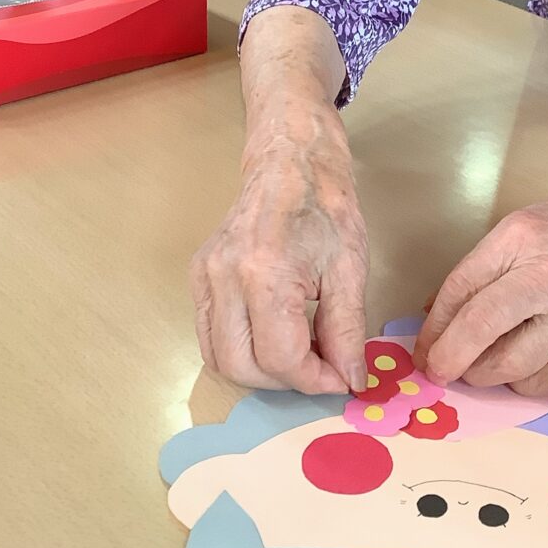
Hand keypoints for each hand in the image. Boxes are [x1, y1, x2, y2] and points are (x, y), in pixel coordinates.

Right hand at [190, 116, 368, 394]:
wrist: (291, 164)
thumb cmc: (326, 208)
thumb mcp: (350, 270)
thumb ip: (347, 331)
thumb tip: (349, 380)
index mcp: (265, 273)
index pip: (280, 357)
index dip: (313, 380)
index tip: (340, 379)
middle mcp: (224, 278)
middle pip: (242, 367)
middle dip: (285, 382)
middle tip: (319, 370)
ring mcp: (204, 278)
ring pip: (219, 359)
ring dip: (260, 373)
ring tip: (298, 355)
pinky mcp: (197, 278)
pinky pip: (209, 337)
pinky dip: (241, 352)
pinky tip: (274, 338)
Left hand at [414, 191, 547, 395]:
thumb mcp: (515, 234)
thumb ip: (474, 274)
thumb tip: (432, 322)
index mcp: (522, 240)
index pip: (462, 289)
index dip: (435, 328)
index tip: (424, 350)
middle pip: (483, 328)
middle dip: (450, 359)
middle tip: (439, 371)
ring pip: (512, 365)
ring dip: (483, 374)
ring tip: (480, 366)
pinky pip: (546, 383)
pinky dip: (522, 384)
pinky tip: (519, 368)